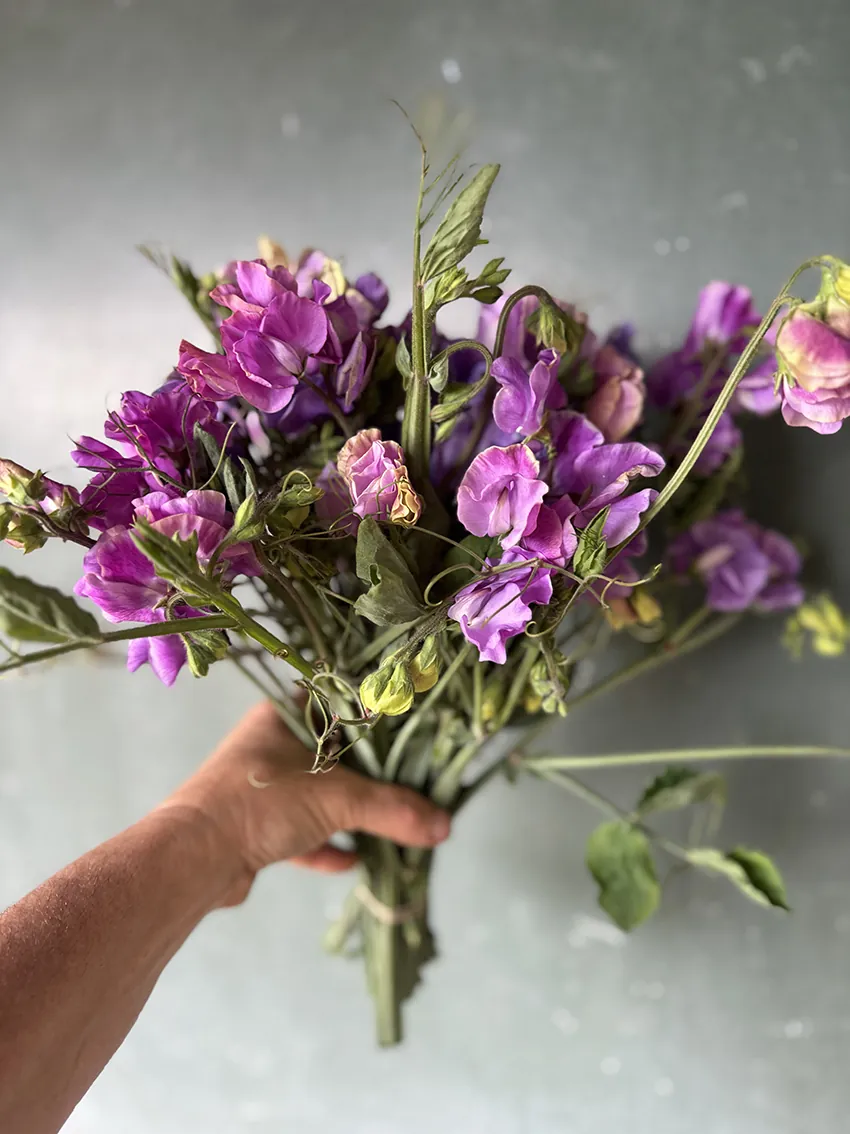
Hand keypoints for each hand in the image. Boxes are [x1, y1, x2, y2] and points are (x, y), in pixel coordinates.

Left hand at [156, 701, 450, 904]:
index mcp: (285, 715)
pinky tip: (353, 861)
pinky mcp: (254, 828)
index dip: (380, 714)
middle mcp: (271, 745)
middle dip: (374, 774)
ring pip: (319, 794)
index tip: (417, 730)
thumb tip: (445, 826)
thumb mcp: (338, 798)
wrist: (192, 857)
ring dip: (352, 813)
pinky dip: (328, 845)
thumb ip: (394, 810)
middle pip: (336, 753)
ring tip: (392, 824)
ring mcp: (261, 787)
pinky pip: (302, 832)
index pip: (342, 702)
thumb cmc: (261, 802)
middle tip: (415, 782)